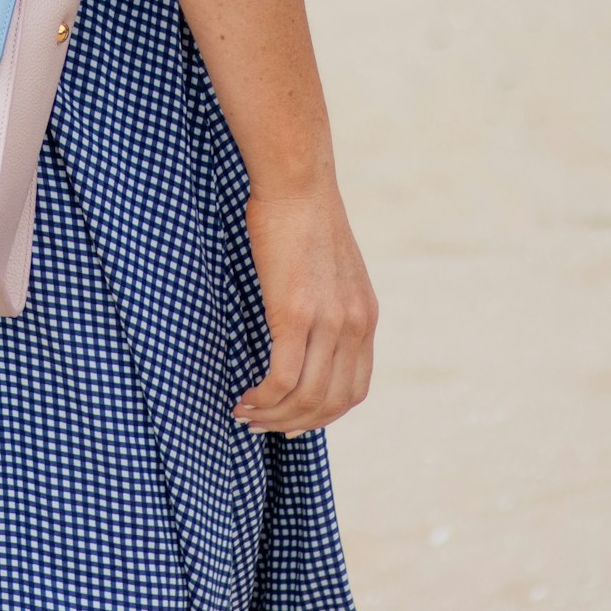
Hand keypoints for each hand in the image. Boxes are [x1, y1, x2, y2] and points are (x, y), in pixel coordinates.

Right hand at [233, 183, 377, 436]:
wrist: (297, 185)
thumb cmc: (302, 220)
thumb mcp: (332, 271)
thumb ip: (329, 306)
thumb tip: (306, 332)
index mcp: (366, 318)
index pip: (354, 390)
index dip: (324, 416)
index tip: (292, 420)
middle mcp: (355, 326)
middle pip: (332, 402)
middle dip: (294, 424)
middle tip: (261, 425)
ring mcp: (327, 322)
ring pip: (305, 396)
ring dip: (273, 415)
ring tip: (245, 413)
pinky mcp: (294, 313)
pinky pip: (283, 376)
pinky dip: (263, 396)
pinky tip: (244, 396)